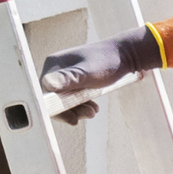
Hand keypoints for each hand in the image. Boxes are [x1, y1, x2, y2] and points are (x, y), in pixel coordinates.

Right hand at [37, 27, 161, 122]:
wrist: (127, 55)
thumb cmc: (108, 61)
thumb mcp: (88, 73)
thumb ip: (68, 79)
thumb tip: (47, 84)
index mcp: (54, 64)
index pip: (45, 92)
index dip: (56, 108)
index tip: (72, 119)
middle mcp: (57, 68)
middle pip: (54, 96)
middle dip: (70, 110)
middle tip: (89, 114)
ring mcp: (66, 74)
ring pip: (64, 98)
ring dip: (78, 109)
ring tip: (94, 111)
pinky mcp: (76, 78)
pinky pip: (73, 95)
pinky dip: (82, 104)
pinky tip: (94, 107)